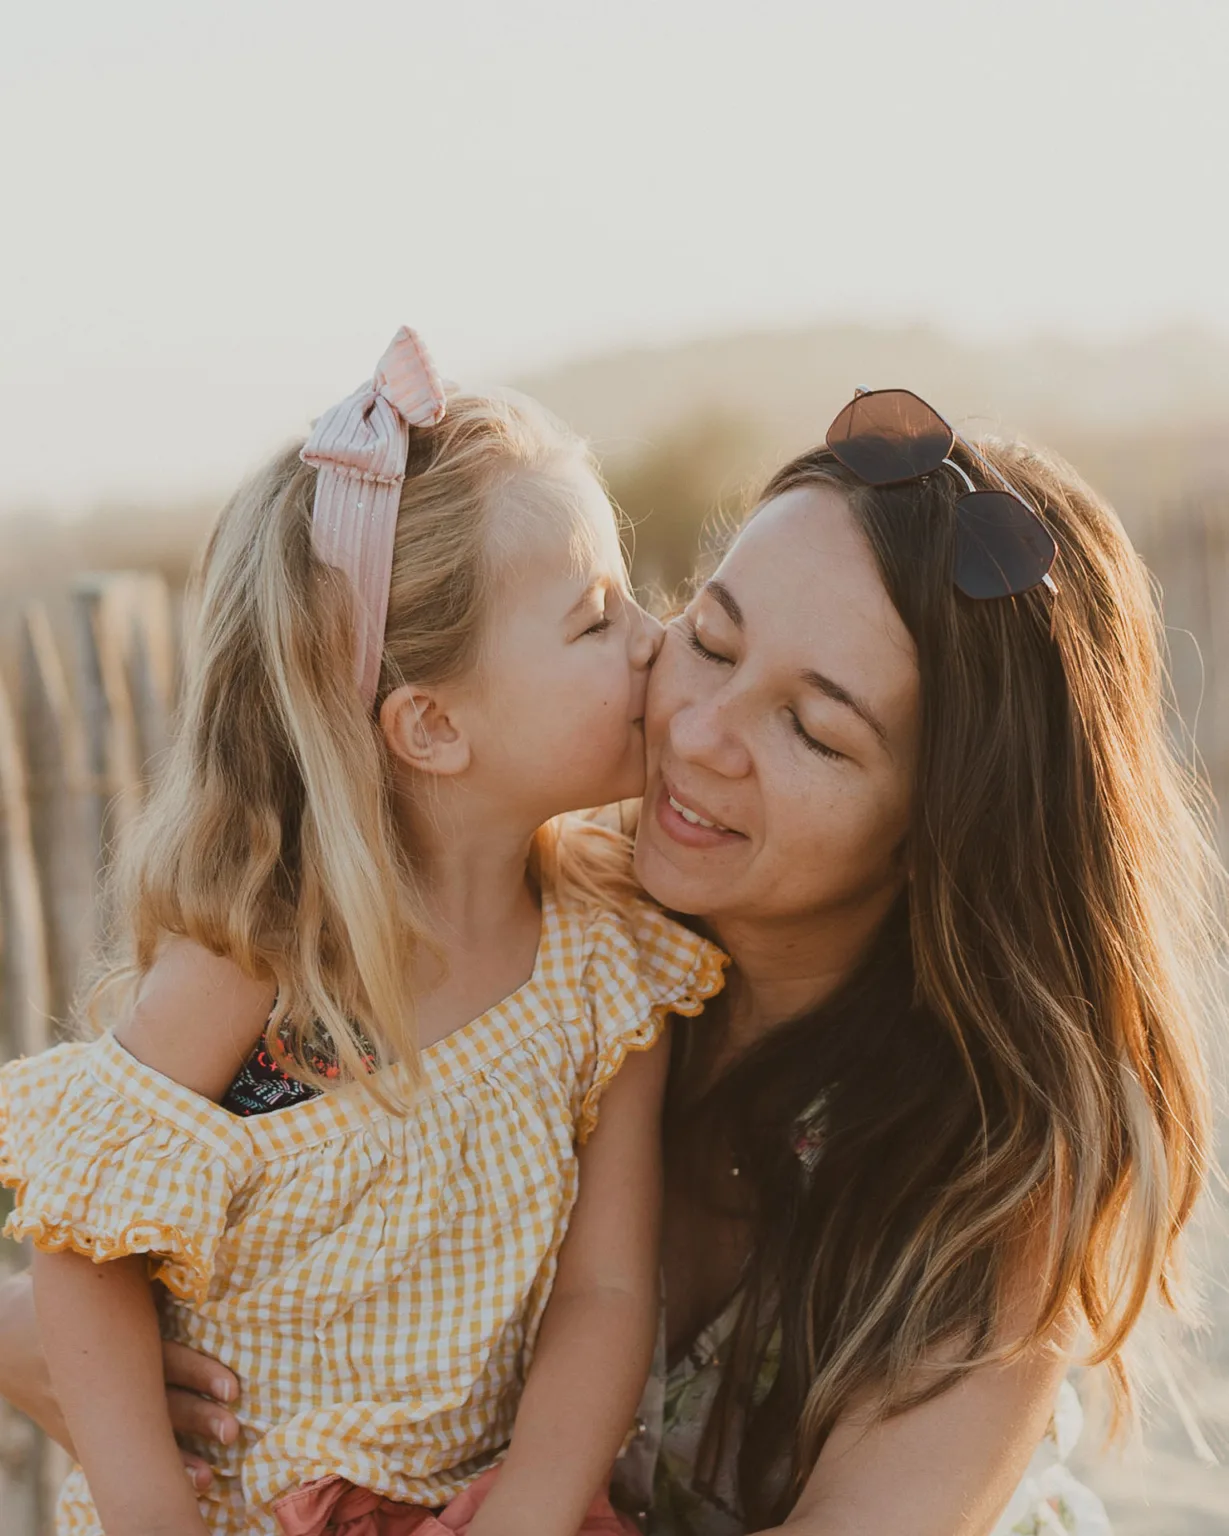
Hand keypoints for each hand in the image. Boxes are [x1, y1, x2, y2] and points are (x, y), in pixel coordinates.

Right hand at [0, 1272, 239, 1491]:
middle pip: (153, 1401)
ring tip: (206, 1477)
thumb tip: (197, 1271)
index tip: (233, 1389)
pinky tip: (162, 1488)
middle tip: (232, 1431)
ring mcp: (77, 1410)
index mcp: (109, 1337)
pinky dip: (134, 1473)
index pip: (162, 1358)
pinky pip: (105, 1456)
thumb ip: (146, 1288)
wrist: (3, 1333)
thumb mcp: (103, 1286)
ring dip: (170, 1458)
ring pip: (131, 1437)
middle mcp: (93, 1378)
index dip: (199, 1373)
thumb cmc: (69, 1296)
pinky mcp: (68, 1431)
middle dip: (195, 1419)